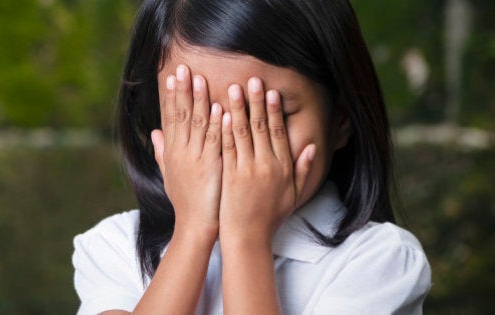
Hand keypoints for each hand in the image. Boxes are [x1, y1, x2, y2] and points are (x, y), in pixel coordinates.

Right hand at [151, 64, 222, 239]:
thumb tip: (154, 133)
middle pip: (180, 115)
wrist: (194, 225)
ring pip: (196, 124)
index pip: (170, 117)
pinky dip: (215, 124)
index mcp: (171, 152)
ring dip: (198, 100)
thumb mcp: (169, 175)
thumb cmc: (185, 201)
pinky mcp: (210, 167)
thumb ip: (162, 152)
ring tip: (200, 78)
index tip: (172, 76)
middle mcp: (180, 152)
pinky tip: (219, 108)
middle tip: (183, 67)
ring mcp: (195, 158)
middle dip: (182, 90)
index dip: (171, 96)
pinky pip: (213, 141)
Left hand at [219, 77, 315, 244]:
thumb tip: (311, 147)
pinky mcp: (231, 175)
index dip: (274, 110)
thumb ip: (303, 170)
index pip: (278, 132)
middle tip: (251, 79)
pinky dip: (225, 129)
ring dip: (238, 108)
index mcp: (283, 167)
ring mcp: (248, 169)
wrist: (248, 236)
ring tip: (233, 88)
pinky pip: (228, 147)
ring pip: (243, 133)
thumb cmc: (270, 216)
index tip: (270, 91)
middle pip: (261, 126)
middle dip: (256, 101)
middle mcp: (267, 165)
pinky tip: (220, 113)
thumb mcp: (294, 195)